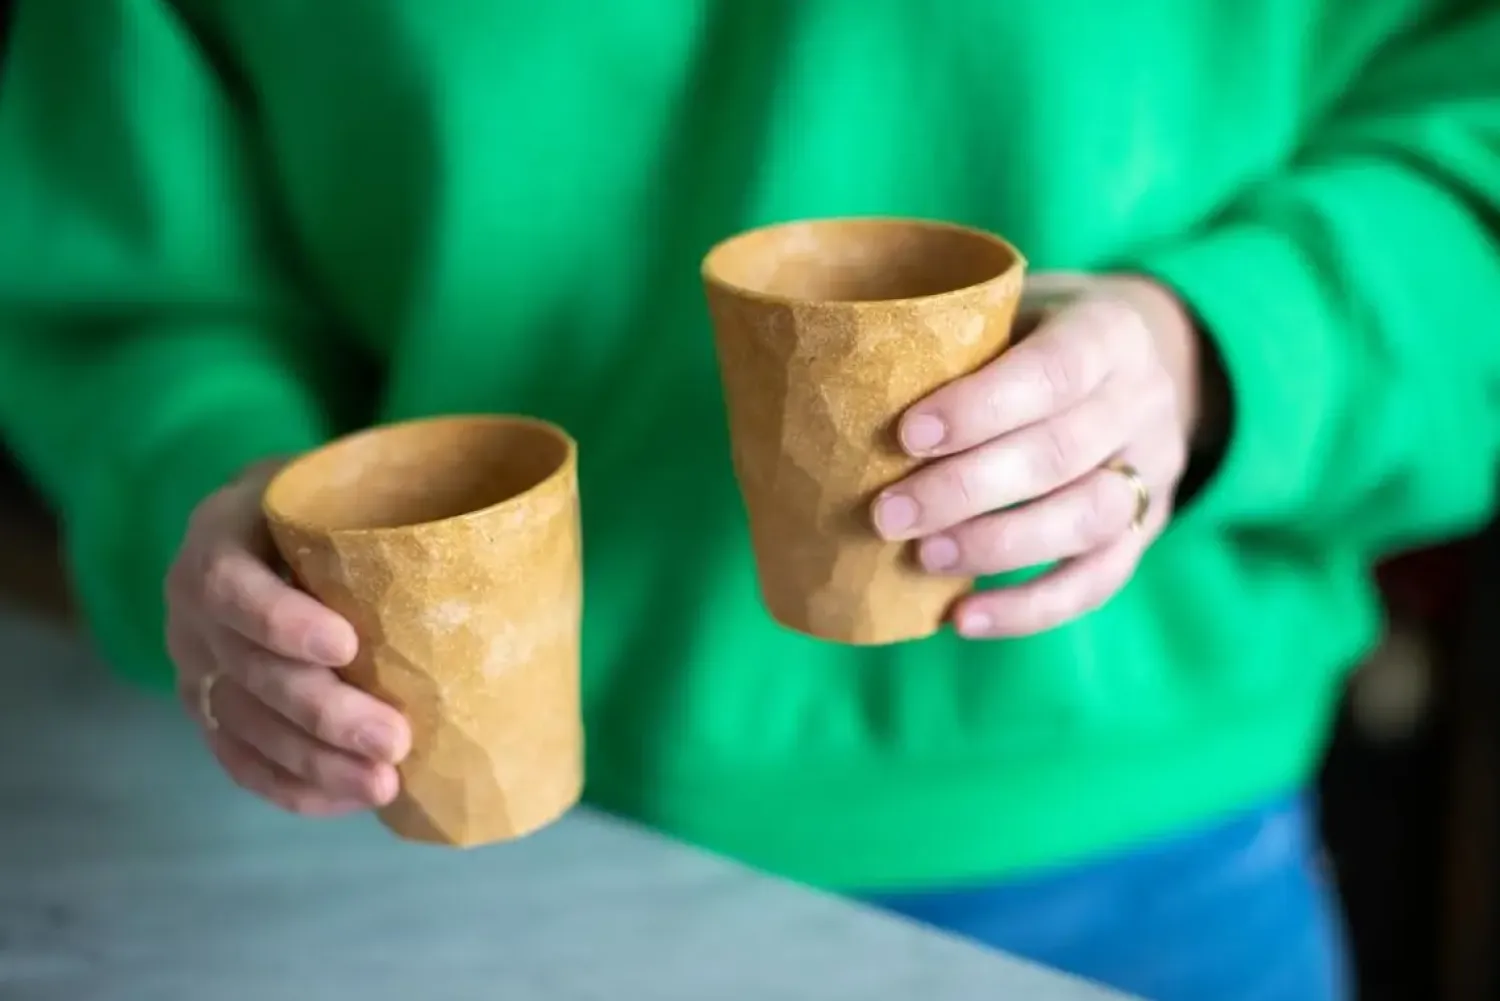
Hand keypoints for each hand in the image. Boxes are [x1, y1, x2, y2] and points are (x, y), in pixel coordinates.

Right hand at [165, 459, 411, 814]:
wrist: (278, 524)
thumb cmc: (338, 500)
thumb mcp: (353, 481)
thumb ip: (401, 507)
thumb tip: (522, 543)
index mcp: (220, 534)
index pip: (228, 583)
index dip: (280, 622)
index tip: (348, 646)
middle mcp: (193, 607)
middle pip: (247, 670)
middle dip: (322, 713)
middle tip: (394, 740)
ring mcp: (197, 664)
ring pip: (244, 726)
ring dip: (315, 763)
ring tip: (384, 785)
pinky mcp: (212, 710)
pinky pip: (242, 761)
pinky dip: (296, 786)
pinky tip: (353, 799)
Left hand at [872, 272, 1208, 636]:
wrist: (1146, 355)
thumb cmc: (1037, 334)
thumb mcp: (1011, 309)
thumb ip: (956, 341)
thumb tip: (838, 386)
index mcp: (1109, 331)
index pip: (1053, 371)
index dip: (980, 407)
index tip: (907, 436)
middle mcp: (1142, 400)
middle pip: (1060, 454)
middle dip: (965, 491)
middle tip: (886, 515)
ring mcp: (1152, 469)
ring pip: (1086, 520)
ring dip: (995, 547)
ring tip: (922, 559)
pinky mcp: (1146, 529)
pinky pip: (1097, 580)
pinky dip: (1029, 608)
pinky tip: (963, 617)